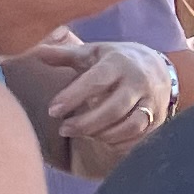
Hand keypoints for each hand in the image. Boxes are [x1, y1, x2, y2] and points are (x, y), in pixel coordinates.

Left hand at [46, 42, 175, 150]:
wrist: (157, 67)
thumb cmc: (114, 60)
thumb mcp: (91, 53)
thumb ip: (64, 54)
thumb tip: (35, 51)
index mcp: (118, 62)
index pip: (96, 81)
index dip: (73, 97)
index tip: (52, 110)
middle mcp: (137, 81)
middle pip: (113, 109)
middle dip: (86, 123)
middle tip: (63, 129)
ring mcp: (150, 101)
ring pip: (129, 126)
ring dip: (102, 135)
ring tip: (81, 133)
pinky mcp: (156, 119)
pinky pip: (138, 137)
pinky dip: (118, 142)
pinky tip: (101, 139)